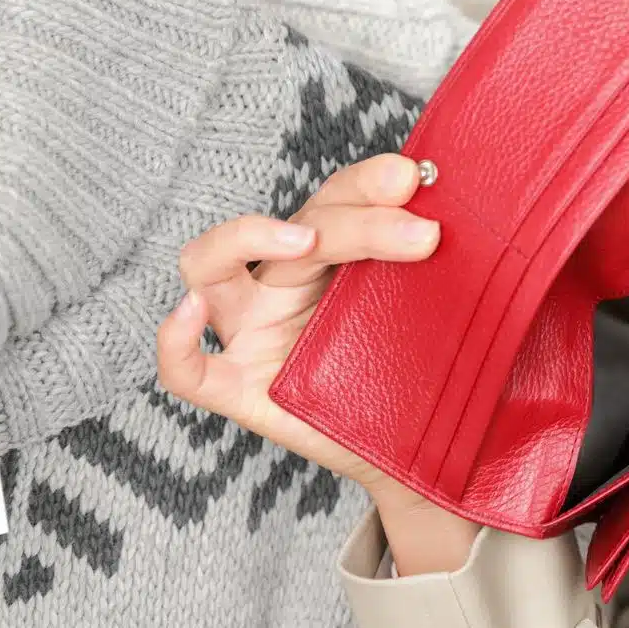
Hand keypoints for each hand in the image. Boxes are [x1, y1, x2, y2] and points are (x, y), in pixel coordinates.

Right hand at [156, 153, 439, 502]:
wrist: (424, 448)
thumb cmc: (425, 365)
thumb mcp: (439, 305)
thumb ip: (438, 261)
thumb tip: (452, 204)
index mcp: (331, 253)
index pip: (336, 197)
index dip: (367, 182)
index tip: (412, 179)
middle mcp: (284, 284)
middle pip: (298, 228)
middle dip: (359, 223)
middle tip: (423, 235)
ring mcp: (254, 333)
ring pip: (209, 265)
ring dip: (248, 238)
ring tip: (304, 244)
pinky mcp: (243, 389)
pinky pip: (188, 371)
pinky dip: (175, 341)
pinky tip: (191, 312)